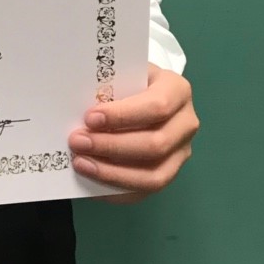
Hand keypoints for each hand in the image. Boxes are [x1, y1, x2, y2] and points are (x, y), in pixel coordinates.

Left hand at [68, 64, 198, 204]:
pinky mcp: (170, 172)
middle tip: (77, 142)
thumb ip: (109, 87)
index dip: (123, 115)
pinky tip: (92, 182)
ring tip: (81, 163)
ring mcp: (181, 152)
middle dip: (112, 146)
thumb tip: (78, 110)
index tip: (90, 118)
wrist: (144, 91)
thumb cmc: (129, 79)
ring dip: (113, 173)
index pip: (157, 106)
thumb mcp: (123, 73)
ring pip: (154, 175)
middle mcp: (186, 123)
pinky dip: (117, 189)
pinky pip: (146, 191)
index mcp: (177, 90)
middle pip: (155, 145)